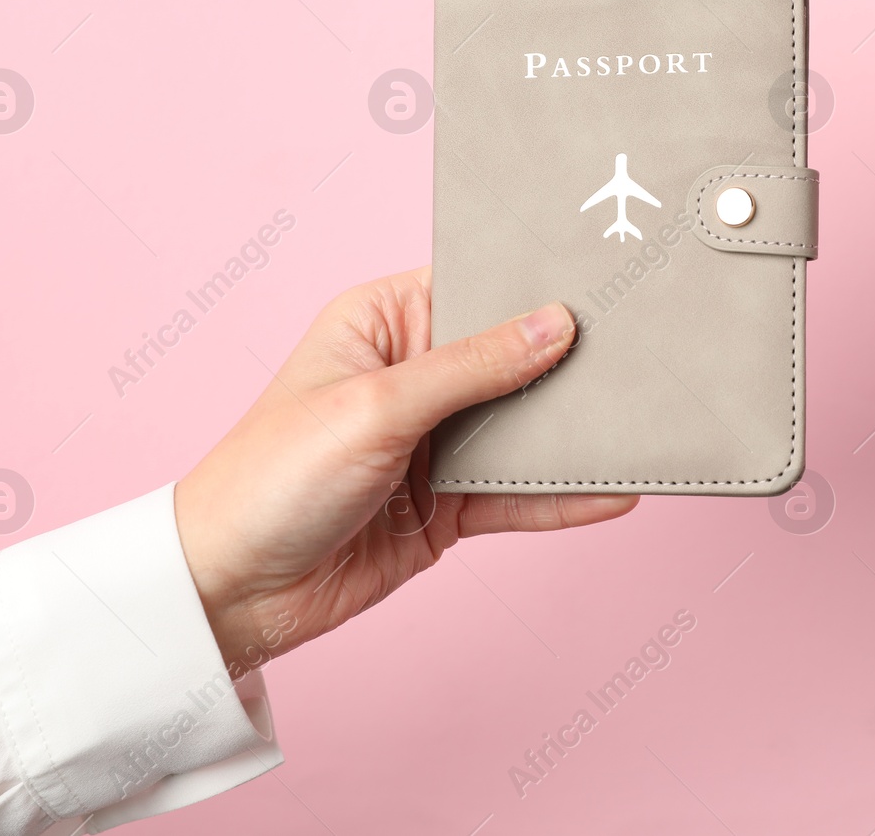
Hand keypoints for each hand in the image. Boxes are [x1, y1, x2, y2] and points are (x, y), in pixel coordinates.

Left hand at [173, 266, 637, 676]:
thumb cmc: (271, 477)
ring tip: (645, 422)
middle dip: (570, 364)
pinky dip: (562, 496)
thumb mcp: (377, 406)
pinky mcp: (446, 506)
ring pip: (522, 429)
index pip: (477, 288)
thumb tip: (555, 324)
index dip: (536, 287)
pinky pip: (517, 495)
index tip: (604, 282)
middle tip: (645, 352)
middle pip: (513, 360)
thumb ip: (473, 367)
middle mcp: (414, 374)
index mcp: (384, 321)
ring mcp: (434, 442)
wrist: (230, 592)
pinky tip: (612, 491)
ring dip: (573, 433)